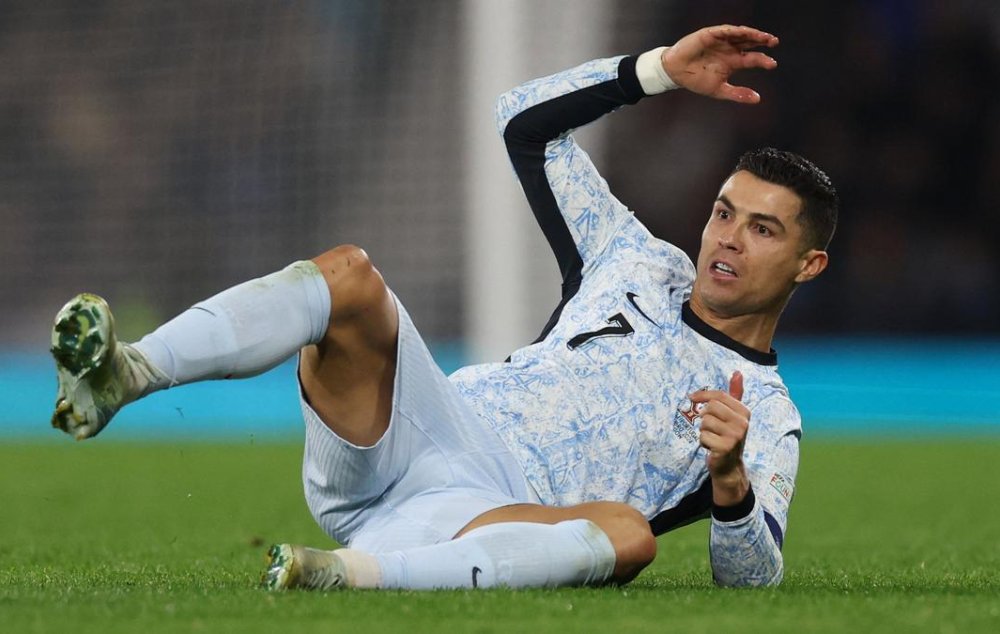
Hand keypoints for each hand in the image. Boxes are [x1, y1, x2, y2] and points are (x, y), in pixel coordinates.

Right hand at [661, 25, 778, 103]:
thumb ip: (738, 94)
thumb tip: (757, 99)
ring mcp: (721, 40)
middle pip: (750, 42)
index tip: (772, 64)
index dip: (763, 60)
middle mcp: (729, 49)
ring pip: (740, 34)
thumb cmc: (695, 80)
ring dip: (751, 33)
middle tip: (773, 42)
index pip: (752, 59)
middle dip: (762, 41)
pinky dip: (733, 30)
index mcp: (733, 62)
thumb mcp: (719, 90)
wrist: (676, 73)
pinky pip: (724, 30)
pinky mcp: (710, 34)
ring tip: (762, 35)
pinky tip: (742, 31)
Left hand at [691, 371, 750, 504]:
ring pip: (704, 422)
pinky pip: (702, 436)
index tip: (691, 397)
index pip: (719, 395)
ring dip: (703, 431)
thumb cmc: (727, 436)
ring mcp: (735, 435)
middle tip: (712, 429)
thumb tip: (738, 372)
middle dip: (705, 418)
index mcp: (744, 412)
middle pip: (710, 408)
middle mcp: (742, 423)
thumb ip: (735, 394)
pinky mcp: (725, 447)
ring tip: (713, 438)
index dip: (702, 395)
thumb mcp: (733, 414)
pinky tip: (712, 447)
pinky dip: (703, 442)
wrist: (729, 465)